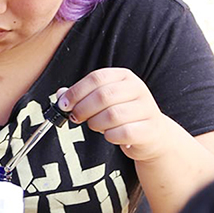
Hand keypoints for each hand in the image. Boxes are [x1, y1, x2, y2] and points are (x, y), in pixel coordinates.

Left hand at [59, 68, 183, 163]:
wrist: (152, 134)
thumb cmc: (122, 115)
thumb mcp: (103, 101)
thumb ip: (82, 96)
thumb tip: (61, 95)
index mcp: (124, 77)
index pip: (96, 78)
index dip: (76, 92)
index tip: (64, 104)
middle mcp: (138, 88)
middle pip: (103, 96)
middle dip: (83, 109)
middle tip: (76, 118)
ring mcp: (147, 108)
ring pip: (113, 115)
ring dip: (96, 124)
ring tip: (95, 126)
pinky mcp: (150, 128)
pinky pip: (123, 132)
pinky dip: (110, 136)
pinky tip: (110, 135)